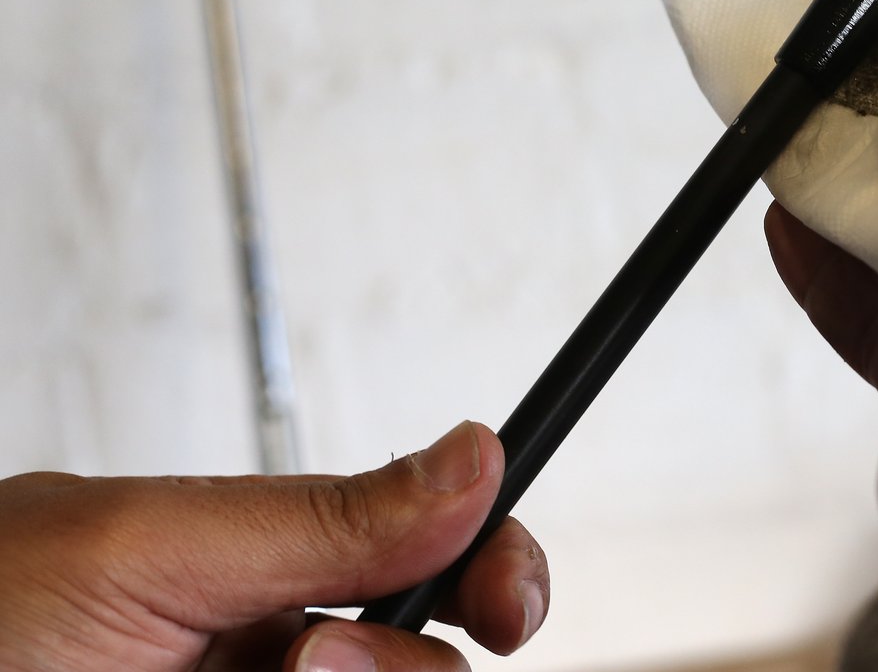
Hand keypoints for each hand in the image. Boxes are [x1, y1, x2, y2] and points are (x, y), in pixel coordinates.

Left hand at [0, 421, 546, 670]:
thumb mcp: (139, 549)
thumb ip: (320, 516)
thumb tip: (475, 454)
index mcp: (260, 571)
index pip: (428, 558)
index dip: (492, 573)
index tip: (510, 607)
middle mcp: (267, 662)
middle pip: (424, 664)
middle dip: (403, 664)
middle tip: (312, 664)